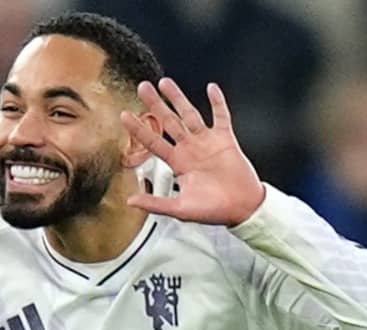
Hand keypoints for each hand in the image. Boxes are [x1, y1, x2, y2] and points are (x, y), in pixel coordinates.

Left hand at [121, 79, 265, 225]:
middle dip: (155, 104)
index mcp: (178, 163)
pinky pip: (221, 116)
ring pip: (190, 115)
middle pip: (169, 121)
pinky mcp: (226, 139)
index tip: (124, 115)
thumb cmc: (213, 210)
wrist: (241, 208)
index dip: (139, 129)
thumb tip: (131, 201)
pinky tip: (211, 88)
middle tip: (143, 87)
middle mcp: (190, 149)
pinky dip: (217, 102)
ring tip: (165, 82)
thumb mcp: (180, 209)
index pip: (153, 142)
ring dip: (178, 98)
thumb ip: (155, 203)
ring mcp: (207, 142)